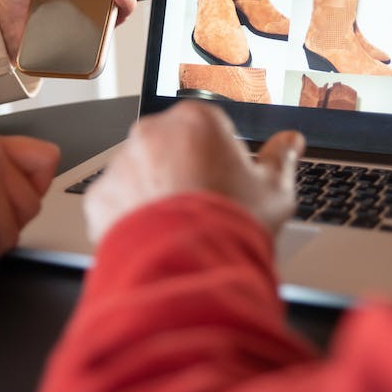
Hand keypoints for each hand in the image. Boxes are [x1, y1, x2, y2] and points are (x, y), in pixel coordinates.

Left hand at [84, 101, 304, 242]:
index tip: (226, 181)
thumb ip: (281, 158)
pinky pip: (117, 201)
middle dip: (183, 170)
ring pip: (140, 172)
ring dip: (155, 192)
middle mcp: (153, 133)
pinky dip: (130, 217)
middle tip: (203, 206)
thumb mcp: (274, 191)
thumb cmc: (232, 226)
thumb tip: (291, 141)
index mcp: (197, 120)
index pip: (208, 127)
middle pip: (171, 146)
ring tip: (179, 227)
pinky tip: (155, 236)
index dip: (221, 157)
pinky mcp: (100, 195)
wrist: (188, 270)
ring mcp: (122, 163)